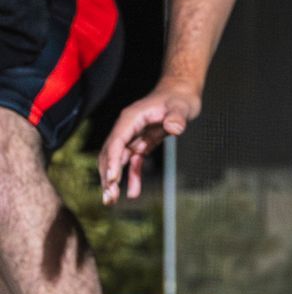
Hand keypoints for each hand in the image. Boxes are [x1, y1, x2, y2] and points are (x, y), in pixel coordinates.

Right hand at [99, 82, 200, 204]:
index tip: (111, 180)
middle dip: (108, 176)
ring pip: (119, 161)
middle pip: (111, 154)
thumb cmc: (180, 98)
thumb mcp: (182, 107)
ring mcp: (133, 136)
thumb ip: (177, 117)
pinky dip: (132, 176)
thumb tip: (174, 128)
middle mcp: (127, 128)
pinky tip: (133, 194)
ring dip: (114, 180)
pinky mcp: (142, 142)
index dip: (113, 161)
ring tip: (112, 200)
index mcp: (131, 119)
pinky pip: (134, 162)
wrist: (181, 93)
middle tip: (108, 198)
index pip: (117, 142)